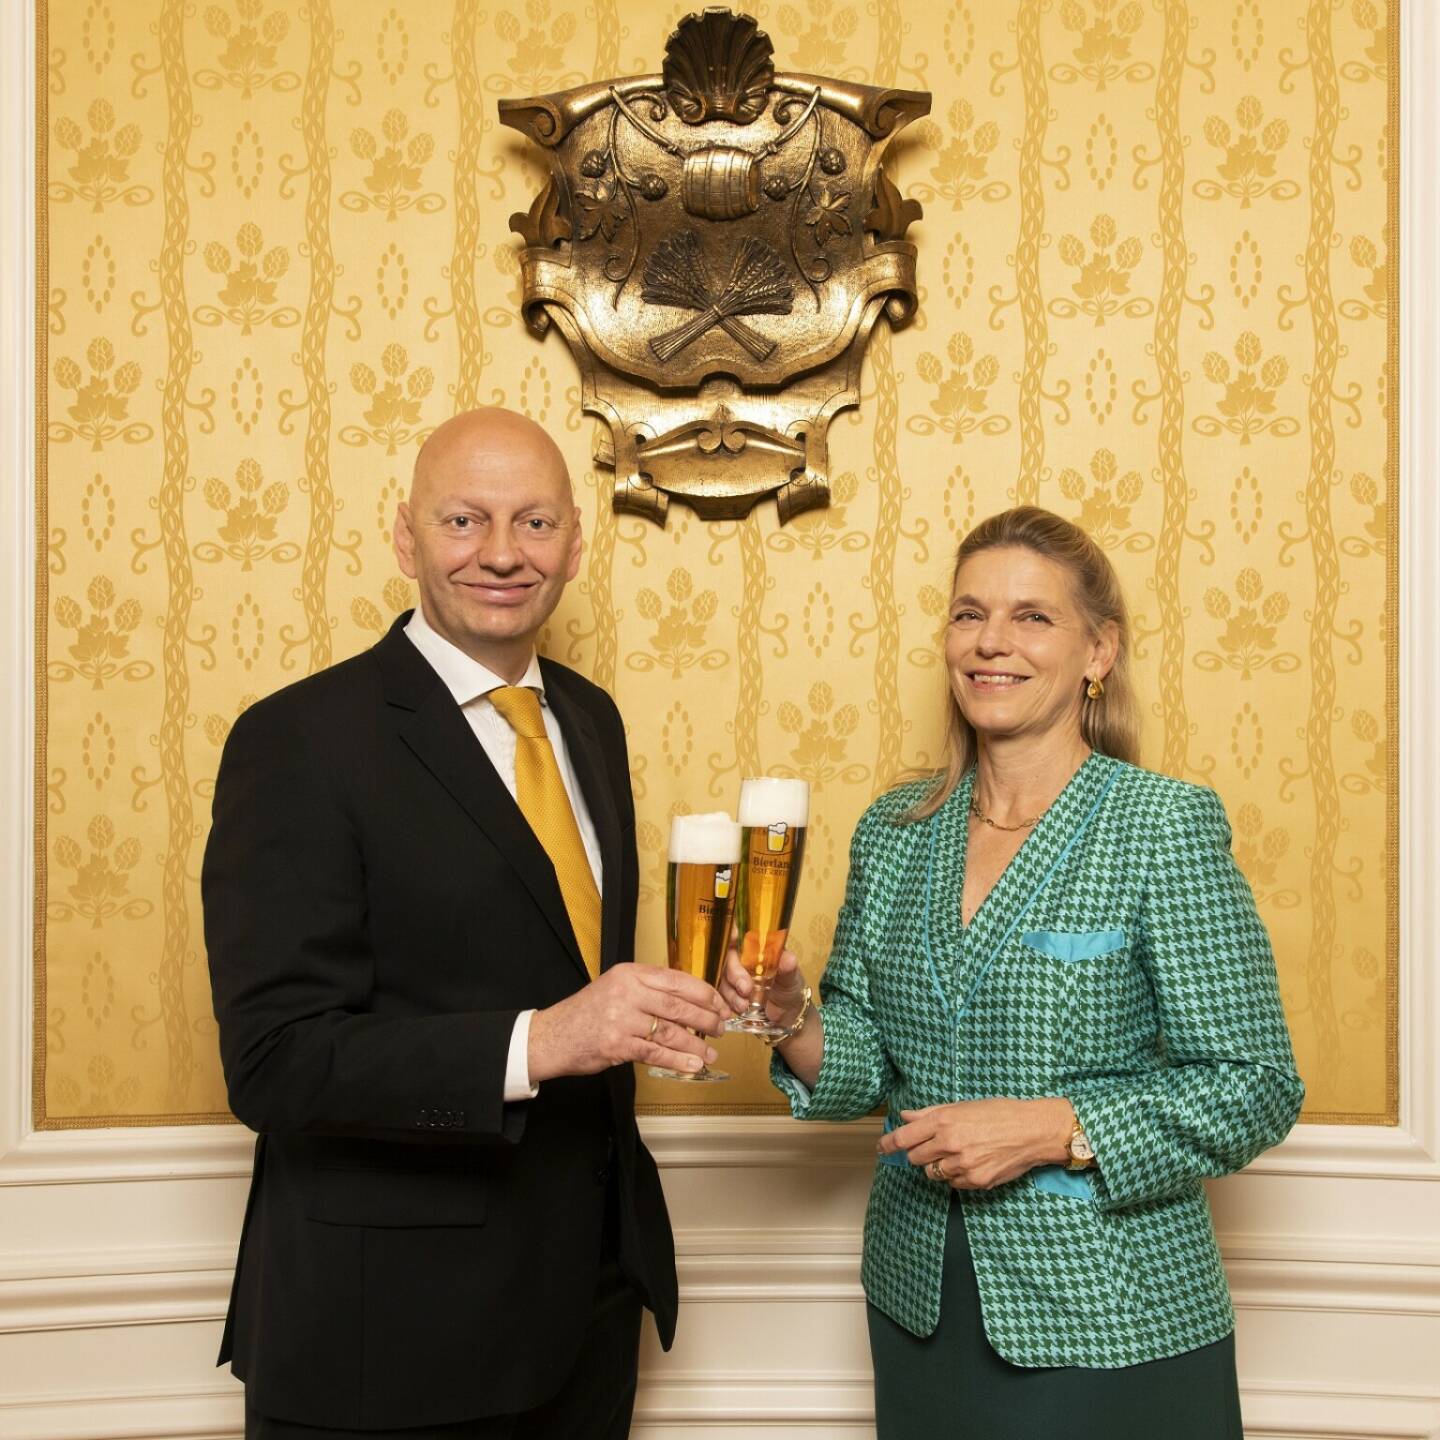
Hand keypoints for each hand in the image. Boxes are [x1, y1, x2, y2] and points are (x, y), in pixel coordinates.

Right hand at [528, 963, 728, 1082]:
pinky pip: (656, 1053)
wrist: (553, 1036)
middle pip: (678, 1006)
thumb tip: (689, 1001)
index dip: (704, 994)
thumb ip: (648, 990)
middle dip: (706, 1020)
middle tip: (720, 1029)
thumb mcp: (616, 988)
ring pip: (670, 1032)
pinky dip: (678, 1061)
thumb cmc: (588, 1013)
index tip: (720, 1004)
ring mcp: (621, 1019)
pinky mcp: (617, 1045)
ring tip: (710, 1053)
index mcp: (630, 973)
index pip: (677, 980)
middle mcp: (627, 992)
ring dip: (695, 1045)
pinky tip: (692, 1066)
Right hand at [717, 941, 804, 1029]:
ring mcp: (733, 977)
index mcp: (755, 948)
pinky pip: (721, 996)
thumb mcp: (792, 977)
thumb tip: (788, 959)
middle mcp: (741, 960)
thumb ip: (789, 968)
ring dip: (730, 992)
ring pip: (721, 979)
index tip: (732, 937)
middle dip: (734, 973)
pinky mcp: (729, 994)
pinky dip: (728, 1003)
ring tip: (744, 1005)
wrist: (787, 1014)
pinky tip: (739, 1009)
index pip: (739, 936)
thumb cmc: (790, 988)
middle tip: (746, 989)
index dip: (731, 934)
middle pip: (727, 958)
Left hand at [876, 1098, 1074, 1190]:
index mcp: (943, 1122)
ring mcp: (962, 1166)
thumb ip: (930, 1114)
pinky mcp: (975, 1181)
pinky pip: (952, 1183)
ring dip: (937, 1165)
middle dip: (919, 1153)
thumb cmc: (999, 1113)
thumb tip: (905, 1116)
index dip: (889, 1144)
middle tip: (933, 1146)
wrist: (1032, 1131)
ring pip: (932, 1173)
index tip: (881, 1148)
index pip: (904, 1138)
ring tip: (957, 1153)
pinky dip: (955, 1175)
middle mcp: (949, 1144)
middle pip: (915, 1158)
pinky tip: (971, 1162)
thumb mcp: (962, 1106)